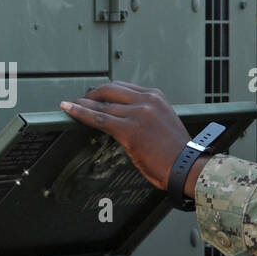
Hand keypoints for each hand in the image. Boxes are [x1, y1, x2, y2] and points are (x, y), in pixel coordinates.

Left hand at [61, 81, 189, 189]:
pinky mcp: (129, 130)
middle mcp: (147, 100)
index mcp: (157, 97)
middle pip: (110, 90)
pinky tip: (69, 109)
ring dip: (82, 104)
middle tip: (80, 100)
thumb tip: (127, 119)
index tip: (96, 96)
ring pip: (102, 105)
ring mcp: (138, 114)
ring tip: (70, 106)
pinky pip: (99, 118)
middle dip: (92, 94)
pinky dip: (80, 113)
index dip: (106, 91)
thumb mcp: (165, 123)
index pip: (124, 88)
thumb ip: (148, 115)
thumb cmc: (178, 153)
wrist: (188, 167)